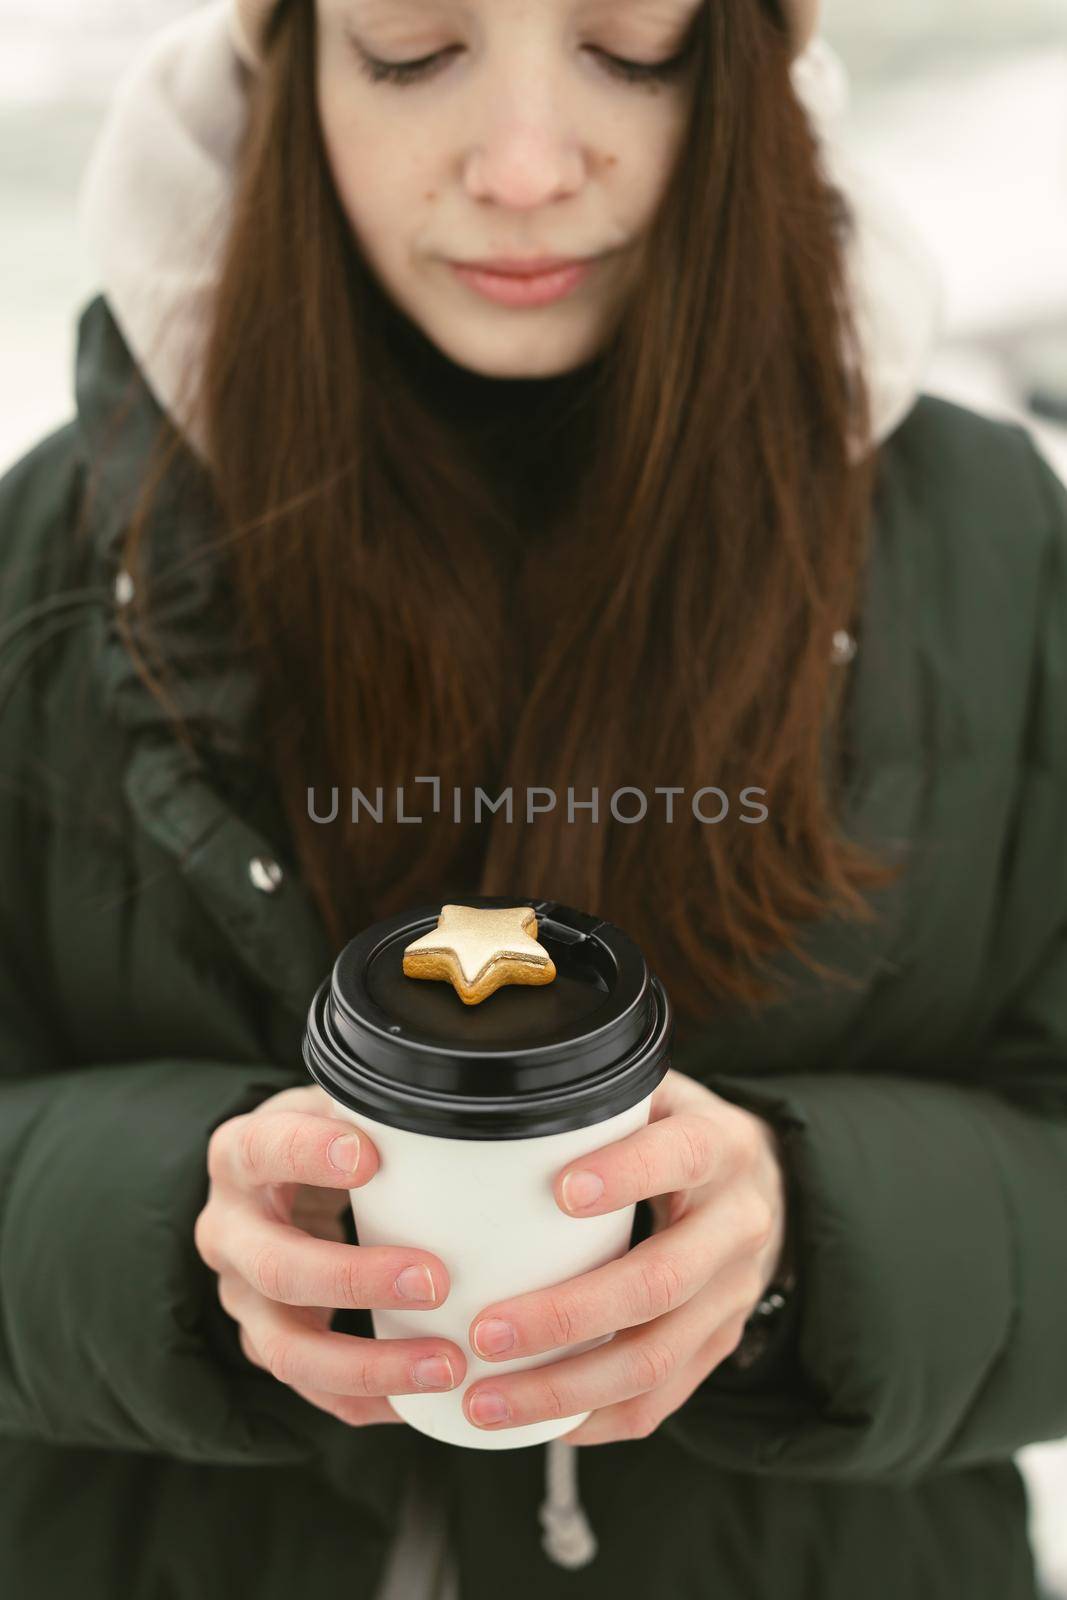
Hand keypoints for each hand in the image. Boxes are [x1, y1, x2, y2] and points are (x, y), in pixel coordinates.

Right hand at [193, 1083, 466, 1426]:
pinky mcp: (268, 1342)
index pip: (261, 1152)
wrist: (275, 1182)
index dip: (309, 1154)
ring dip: (370, 1364)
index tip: (369, 1157)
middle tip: (435, 1280)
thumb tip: (442, 1102)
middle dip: (357, 1280)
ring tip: (447, 1366)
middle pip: (278, 1267)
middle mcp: (227, 1232)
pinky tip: (426, 1401)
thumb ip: (371, 1104)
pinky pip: (314, 1390)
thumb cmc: (322, 1136)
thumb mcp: (333, 1105)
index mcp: (238, 1157)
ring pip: (289, 1350)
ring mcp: (241, 1298)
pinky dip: (369, 1400)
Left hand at [462, 1068, 787, 1444]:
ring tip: (486, 1401)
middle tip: (485, 1332)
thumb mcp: (658, 1093)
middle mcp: (739, 1223)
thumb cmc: (675, 1130)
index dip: (629, 1172)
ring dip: (566, 1388)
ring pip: (656, 1358)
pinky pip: (662, 1399)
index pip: (682, 1156)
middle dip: (568, 1315)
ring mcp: (734, 1294)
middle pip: (660, 1282)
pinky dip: (597, 1419)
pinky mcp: (721, 1344)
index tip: (561, 1190)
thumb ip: (597, 1096)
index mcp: (723, 1145)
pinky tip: (536, 1424)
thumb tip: (497, 1093)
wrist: (764, 1182)